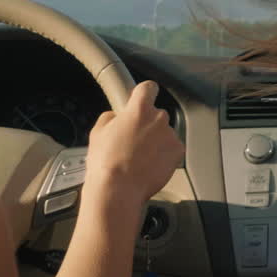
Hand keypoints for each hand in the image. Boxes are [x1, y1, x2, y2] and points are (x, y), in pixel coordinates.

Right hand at [83, 80, 183, 209]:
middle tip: (133, 140)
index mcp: (139, 109)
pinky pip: (172, 148)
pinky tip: (150, 165)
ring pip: (164, 133)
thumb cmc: (105, 161)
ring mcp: (171, 135)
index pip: (148, 88)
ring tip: (140, 158)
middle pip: (156, 114)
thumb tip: (117, 116)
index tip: (142, 99)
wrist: (118, 189)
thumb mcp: (98, 132)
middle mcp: (159, 118)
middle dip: (147, 124)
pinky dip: (164, 155)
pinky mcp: (178, 151)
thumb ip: (111, 117)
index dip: (144, 93)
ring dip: (156, 141)